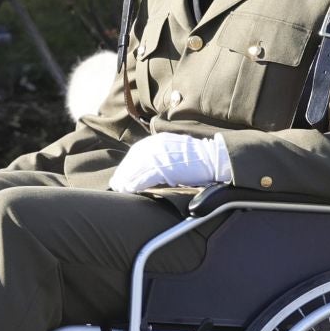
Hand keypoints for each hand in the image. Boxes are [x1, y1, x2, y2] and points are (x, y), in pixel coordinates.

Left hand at [109, 132, 229, 193]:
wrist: (213, 158)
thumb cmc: (199, 158)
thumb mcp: (177, 150)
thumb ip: (163, 154)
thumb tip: (152, 166)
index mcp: (159, 140)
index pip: (136, 152)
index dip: (128, 164)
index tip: (122, 174)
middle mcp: (156, 145)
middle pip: (133, 160)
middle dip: (123, 173)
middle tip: (116, 184)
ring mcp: (160, 156)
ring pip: (136, 169)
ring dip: (126, 180)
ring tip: (121, 189)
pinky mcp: (164, 167)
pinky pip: (144, 177)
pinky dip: (135, 184)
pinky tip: (130, 190)